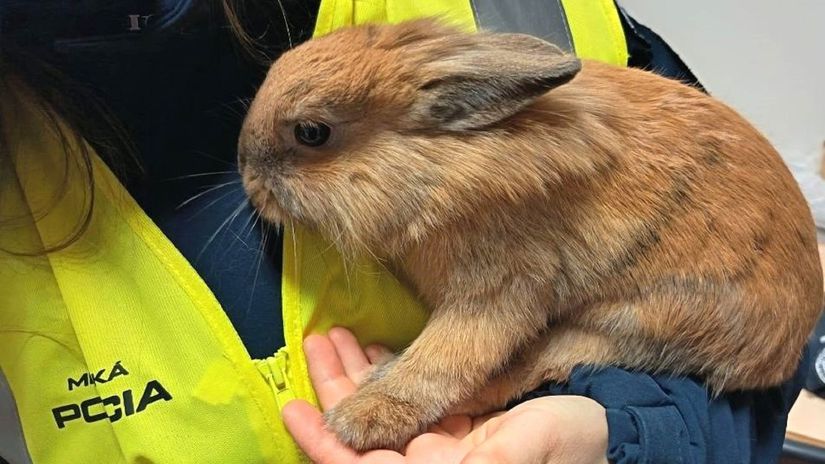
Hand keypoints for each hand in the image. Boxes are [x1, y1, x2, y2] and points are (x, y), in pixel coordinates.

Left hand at [282, 328, 608, 463]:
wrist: (611, 432)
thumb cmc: (573, 446)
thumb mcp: (520, 452)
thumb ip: (477, 460)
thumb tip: (376, 456)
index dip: (325, 444)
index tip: (294, 410)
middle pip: (367, 434)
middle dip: (336, 392)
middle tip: (317, 343)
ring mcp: (445, 443)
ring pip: (386, 412)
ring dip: (358, 377)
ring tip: (336, 337)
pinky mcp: (460, 422)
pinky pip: (414, 398)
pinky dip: (392, 372)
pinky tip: (378, 348)